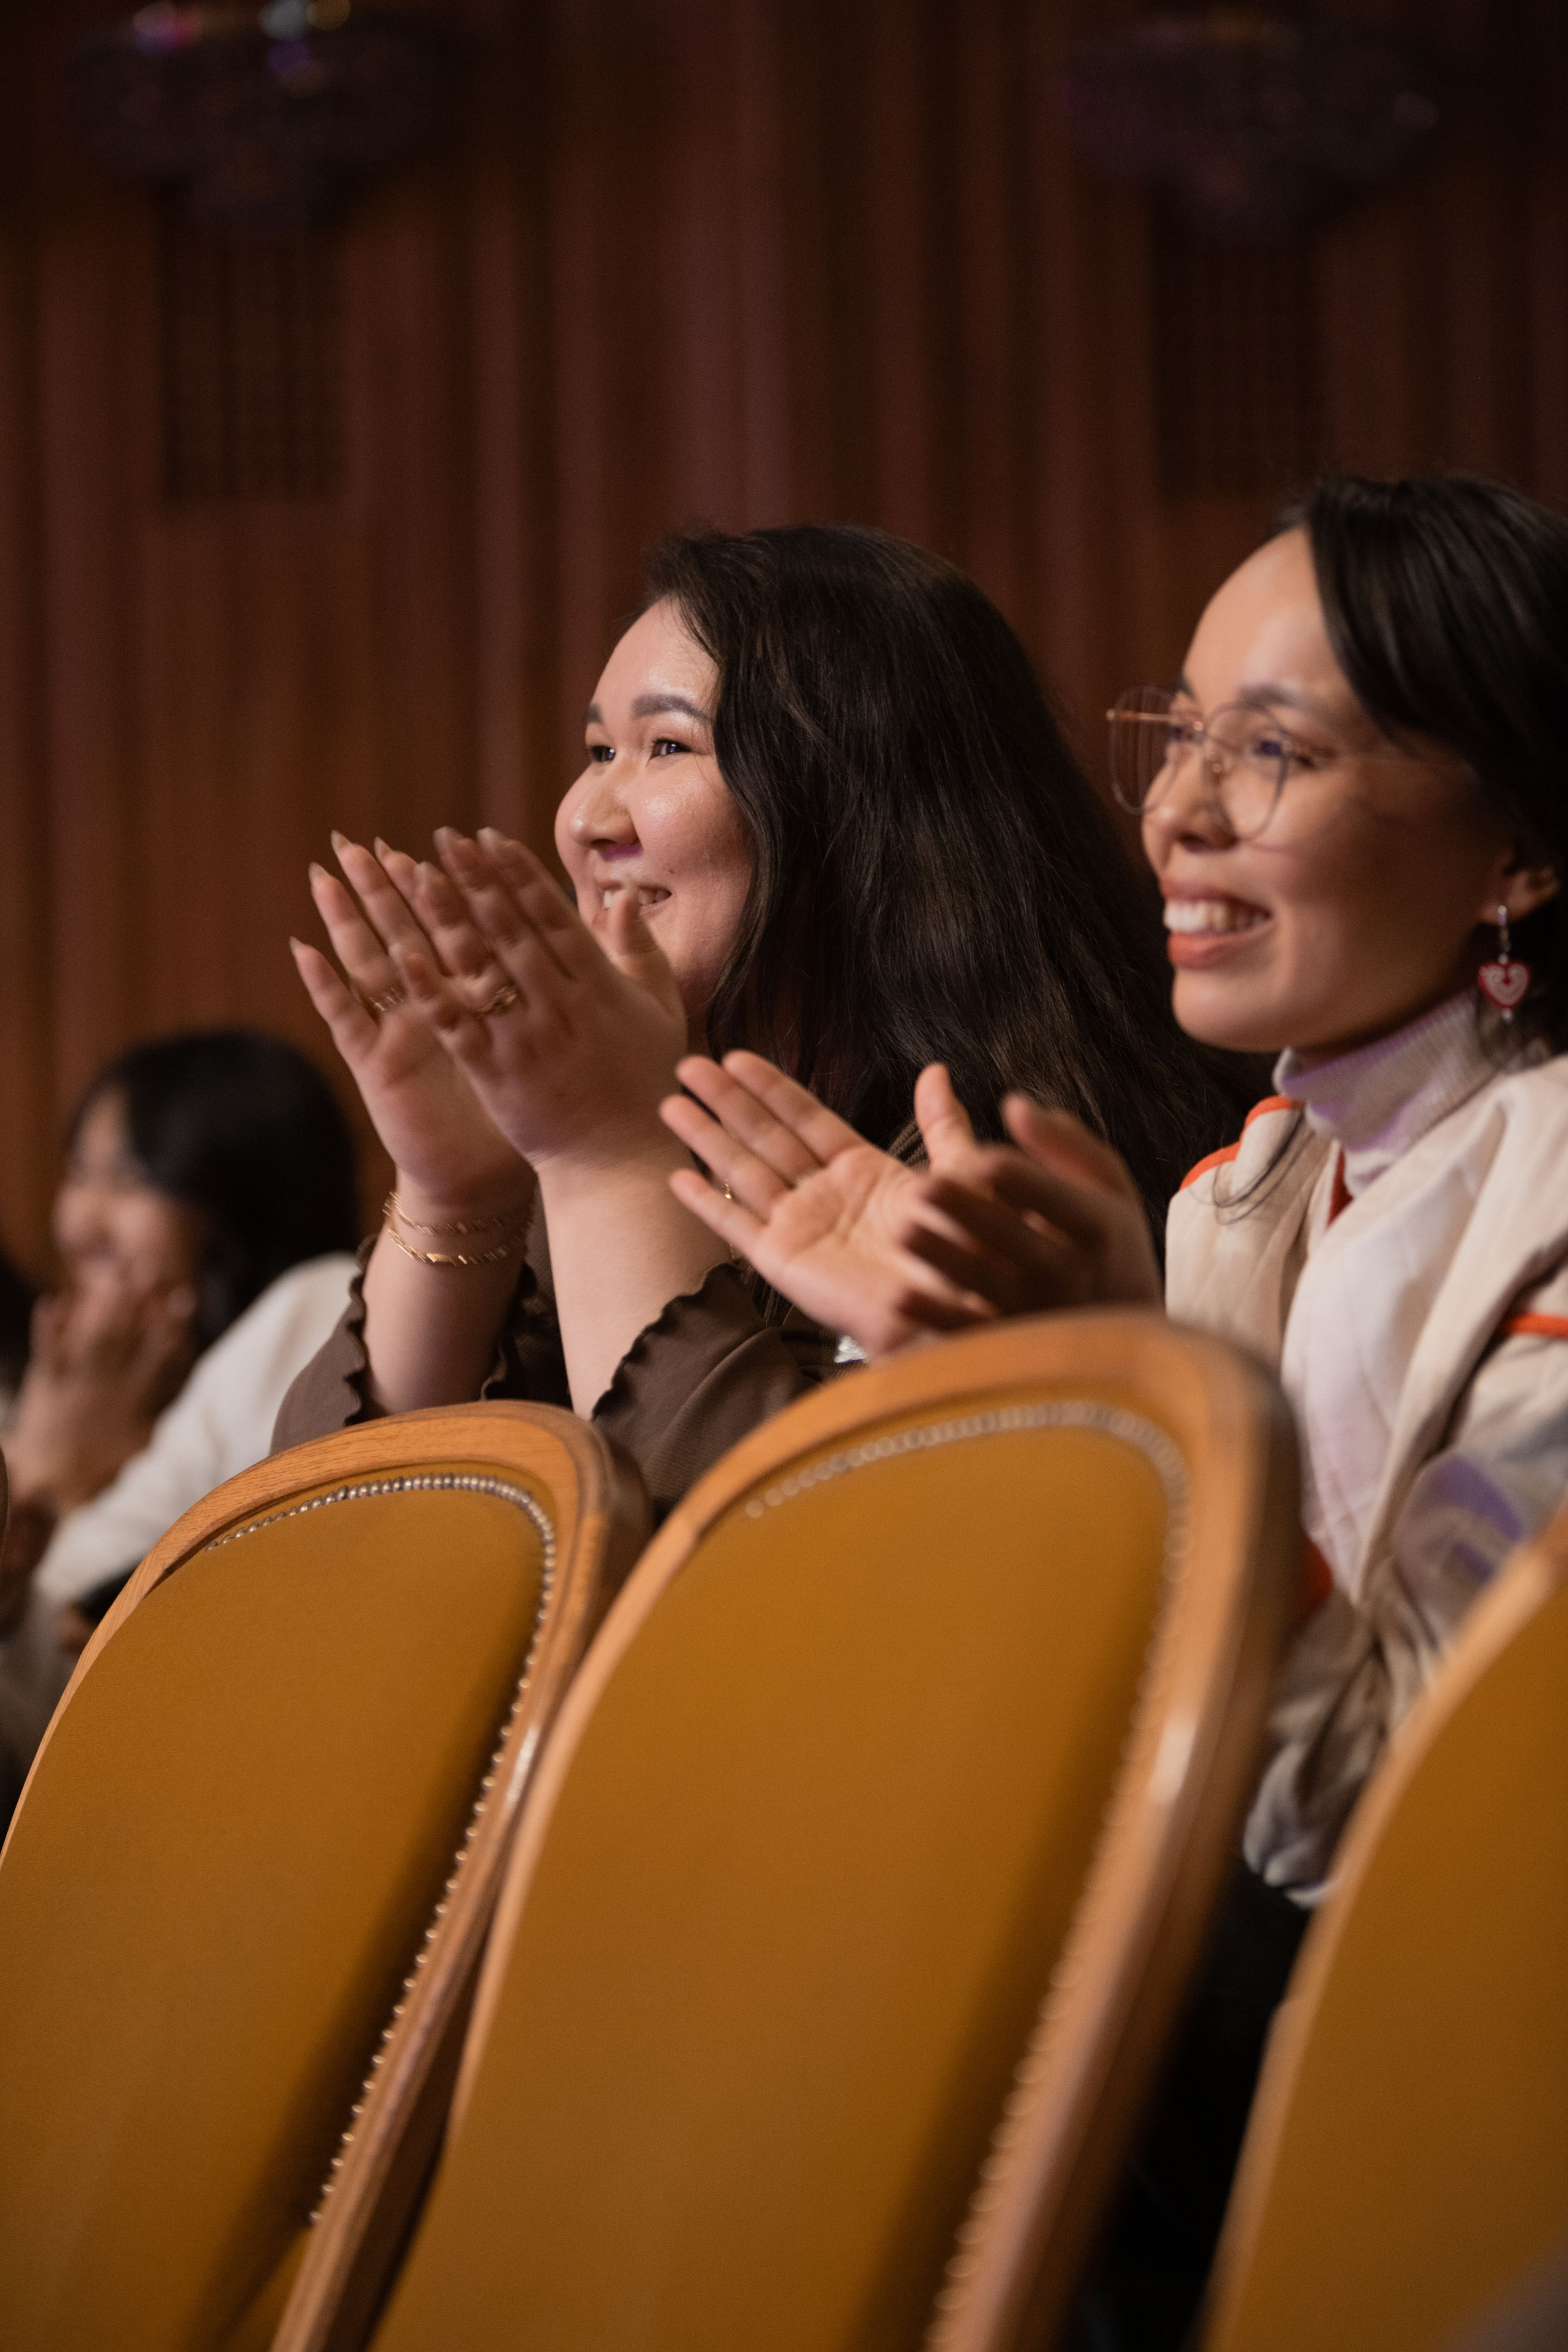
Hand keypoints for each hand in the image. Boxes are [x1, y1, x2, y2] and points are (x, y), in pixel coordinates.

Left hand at [3, 1276, 198, 1517]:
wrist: (49, 1483)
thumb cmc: (98, 1472)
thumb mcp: (139, 1449)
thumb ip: (161, 1424)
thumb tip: (190, 1413)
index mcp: (131, 1396)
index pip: (157, 1352)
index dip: (171, 1324)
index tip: (184, 1297)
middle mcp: (104, 1382)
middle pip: (125, 1332)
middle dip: (139, 1298)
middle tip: (149, 1266)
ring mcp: (73, 1379)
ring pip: (92, 1333)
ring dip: (103, 1303)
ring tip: (113, 1274)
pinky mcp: (45, 1382)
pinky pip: (48, 1349)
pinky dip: (49, 1326)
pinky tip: (52, 1301)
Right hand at [291, 833, 531, 1221]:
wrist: (486, 1180)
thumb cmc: (524, 1112)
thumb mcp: (549, 1046)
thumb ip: (567, 992)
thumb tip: (599, 949)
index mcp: (476, 996)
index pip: (463, 928)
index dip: (453, 886)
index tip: (445, 841)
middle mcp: (432, 1007)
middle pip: (405, 933)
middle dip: (384, 888)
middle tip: (359, 840)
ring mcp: (399, 1033)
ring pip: (368, 963)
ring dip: (345, 920)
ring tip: (324, 874)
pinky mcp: (378, 1066)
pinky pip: (346, 1020)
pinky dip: (325, 986)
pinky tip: (304, 948)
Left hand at [391, 828, 689, 1171]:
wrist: (619, 1161)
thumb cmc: (643, 1081)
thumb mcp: (660, 1010)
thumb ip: (640, 951)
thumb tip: (623, 896)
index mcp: (602, 987)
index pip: (554, 917)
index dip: (519, 875)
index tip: (489, 837)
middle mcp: (562, 1006)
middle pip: (512, 932)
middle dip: (476, 881)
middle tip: (444, 839)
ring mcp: (527, 1040)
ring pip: (482, 970)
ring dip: (447, 920)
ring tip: (415, 877)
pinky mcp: (497, 1074)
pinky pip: (459, 1024)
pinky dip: (431, 989)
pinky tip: (402, 955)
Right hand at [659, 1053, 1001, 1357]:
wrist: (956, 1311)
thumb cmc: (968, 1250)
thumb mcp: (964, 1174)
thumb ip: (944, 1125)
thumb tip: (936, 1071)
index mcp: (863, 1172)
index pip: (805, 1118)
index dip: (771, 1087)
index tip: (737, 1057)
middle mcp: (824, 1196)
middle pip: (764, 1136)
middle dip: (727, 1101)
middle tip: (689, 1065)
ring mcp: (800, 1228)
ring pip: (742, 1171)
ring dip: (707, 1137)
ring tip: (670, 1103)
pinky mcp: (784, 1262)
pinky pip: (738, 1226)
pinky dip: (707, 1203)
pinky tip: (678, 1178)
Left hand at [899, 1095, 1162, 1312]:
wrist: (1123, 1335)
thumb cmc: (1108, 1241)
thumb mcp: (1107, 1186)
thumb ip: (1063, 1142)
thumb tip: (1012, 1104)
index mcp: (1094, 1224)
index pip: (1055, 1198)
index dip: (1020, 1178)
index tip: (982, 1157)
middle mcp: (1067, 1270)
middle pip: (1013, 1238)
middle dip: (969, 1214)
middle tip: (921, 1188)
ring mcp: (1036, 1310)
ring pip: (984, 1283)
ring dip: (943, 1259)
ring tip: (902, 1231)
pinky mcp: (1008, 1340)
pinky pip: (967, 1330)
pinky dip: (934, 1316)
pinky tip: (898, 1297)